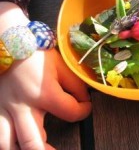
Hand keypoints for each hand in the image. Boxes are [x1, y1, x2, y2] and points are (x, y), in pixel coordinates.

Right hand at [0, 3, 91, 148]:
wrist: (8, 44)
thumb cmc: (36, 54)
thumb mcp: (61, 66)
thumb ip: (76, 85)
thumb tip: (85, 100)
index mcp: (43, 93)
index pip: (71, 113)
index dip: (84, 111)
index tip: (86, 107)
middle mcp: (22, 106)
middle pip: (32, 143)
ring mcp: (4, 109)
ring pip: (7, 144)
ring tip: (38, 149)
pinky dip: (7, 141)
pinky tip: (16, 141)